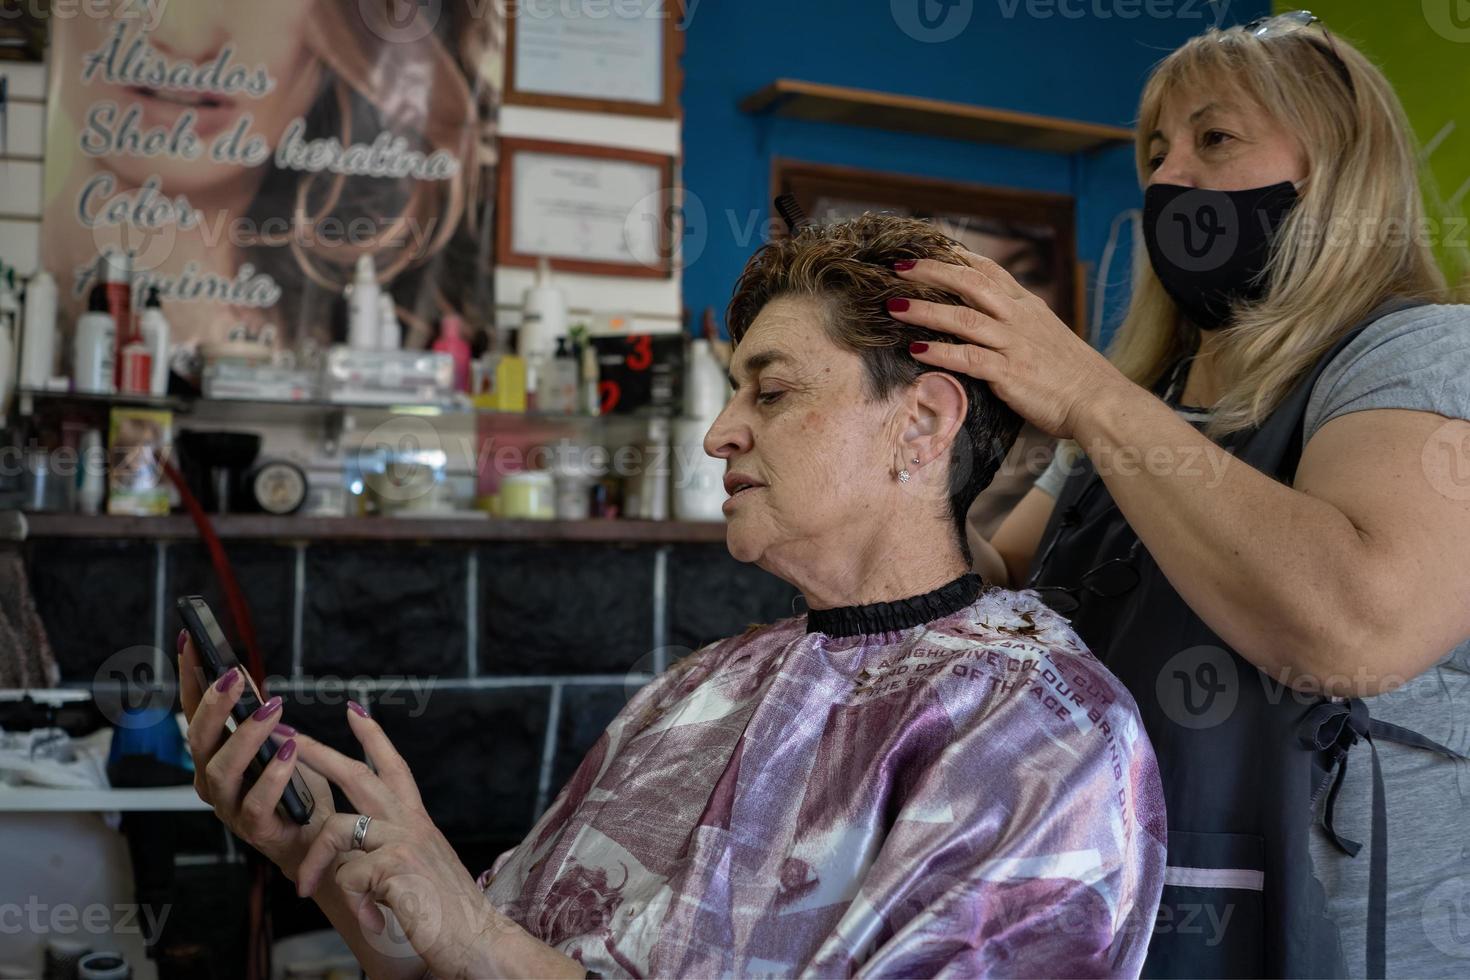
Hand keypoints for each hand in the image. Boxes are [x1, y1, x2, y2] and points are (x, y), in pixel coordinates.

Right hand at [178, 631, 335, 880]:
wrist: (319, 838)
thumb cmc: (296, 788)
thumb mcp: (278, 741)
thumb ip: (257, 716)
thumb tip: (242, 675)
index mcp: (212, 756)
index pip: (193, 711)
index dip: (189, 677)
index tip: (189, 641)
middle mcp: (211, 780)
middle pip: (198, 739)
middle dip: (212, 705)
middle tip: (233, 675)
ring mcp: (229, 807)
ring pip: (221, 771)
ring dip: (245, 737)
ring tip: (271, 710)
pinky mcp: (255, 829)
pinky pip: (256, 803)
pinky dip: (273, 775)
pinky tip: (290, 751)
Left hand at [293, 706, 517, 978]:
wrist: (481, 942)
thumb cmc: (448, 916)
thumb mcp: (417, 874)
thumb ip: (389, 856)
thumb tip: (352, 858)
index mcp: (417, 823)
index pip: (394, 767)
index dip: (373, 737)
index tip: (353, 710)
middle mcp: (412, 824)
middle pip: (357, 775)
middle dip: (316, 753)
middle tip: (287, 737)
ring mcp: (406, 842)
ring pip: (336, 828)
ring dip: (311, 863)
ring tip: (304, 890)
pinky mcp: (398, 867)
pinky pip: (347, 877)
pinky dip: (352, 904)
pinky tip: (373, 921)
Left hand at [890, 251, 1135, 438]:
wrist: (1100, 400)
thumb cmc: (1072, 374)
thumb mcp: (1046, 335)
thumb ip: (1016, 322)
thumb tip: (985, 319)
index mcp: (1027, 306)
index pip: (987, 269)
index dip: (954, 256)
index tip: (925, 248)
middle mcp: (1019, 318)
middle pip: (969, 283)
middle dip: (931, 272)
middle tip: (898, 266)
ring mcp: (1014, 344)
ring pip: (963, 318)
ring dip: (925, 310)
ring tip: (893, 305)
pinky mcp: (1010, 373)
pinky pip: (969, 358)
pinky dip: (941, 353)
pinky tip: (916, 350)